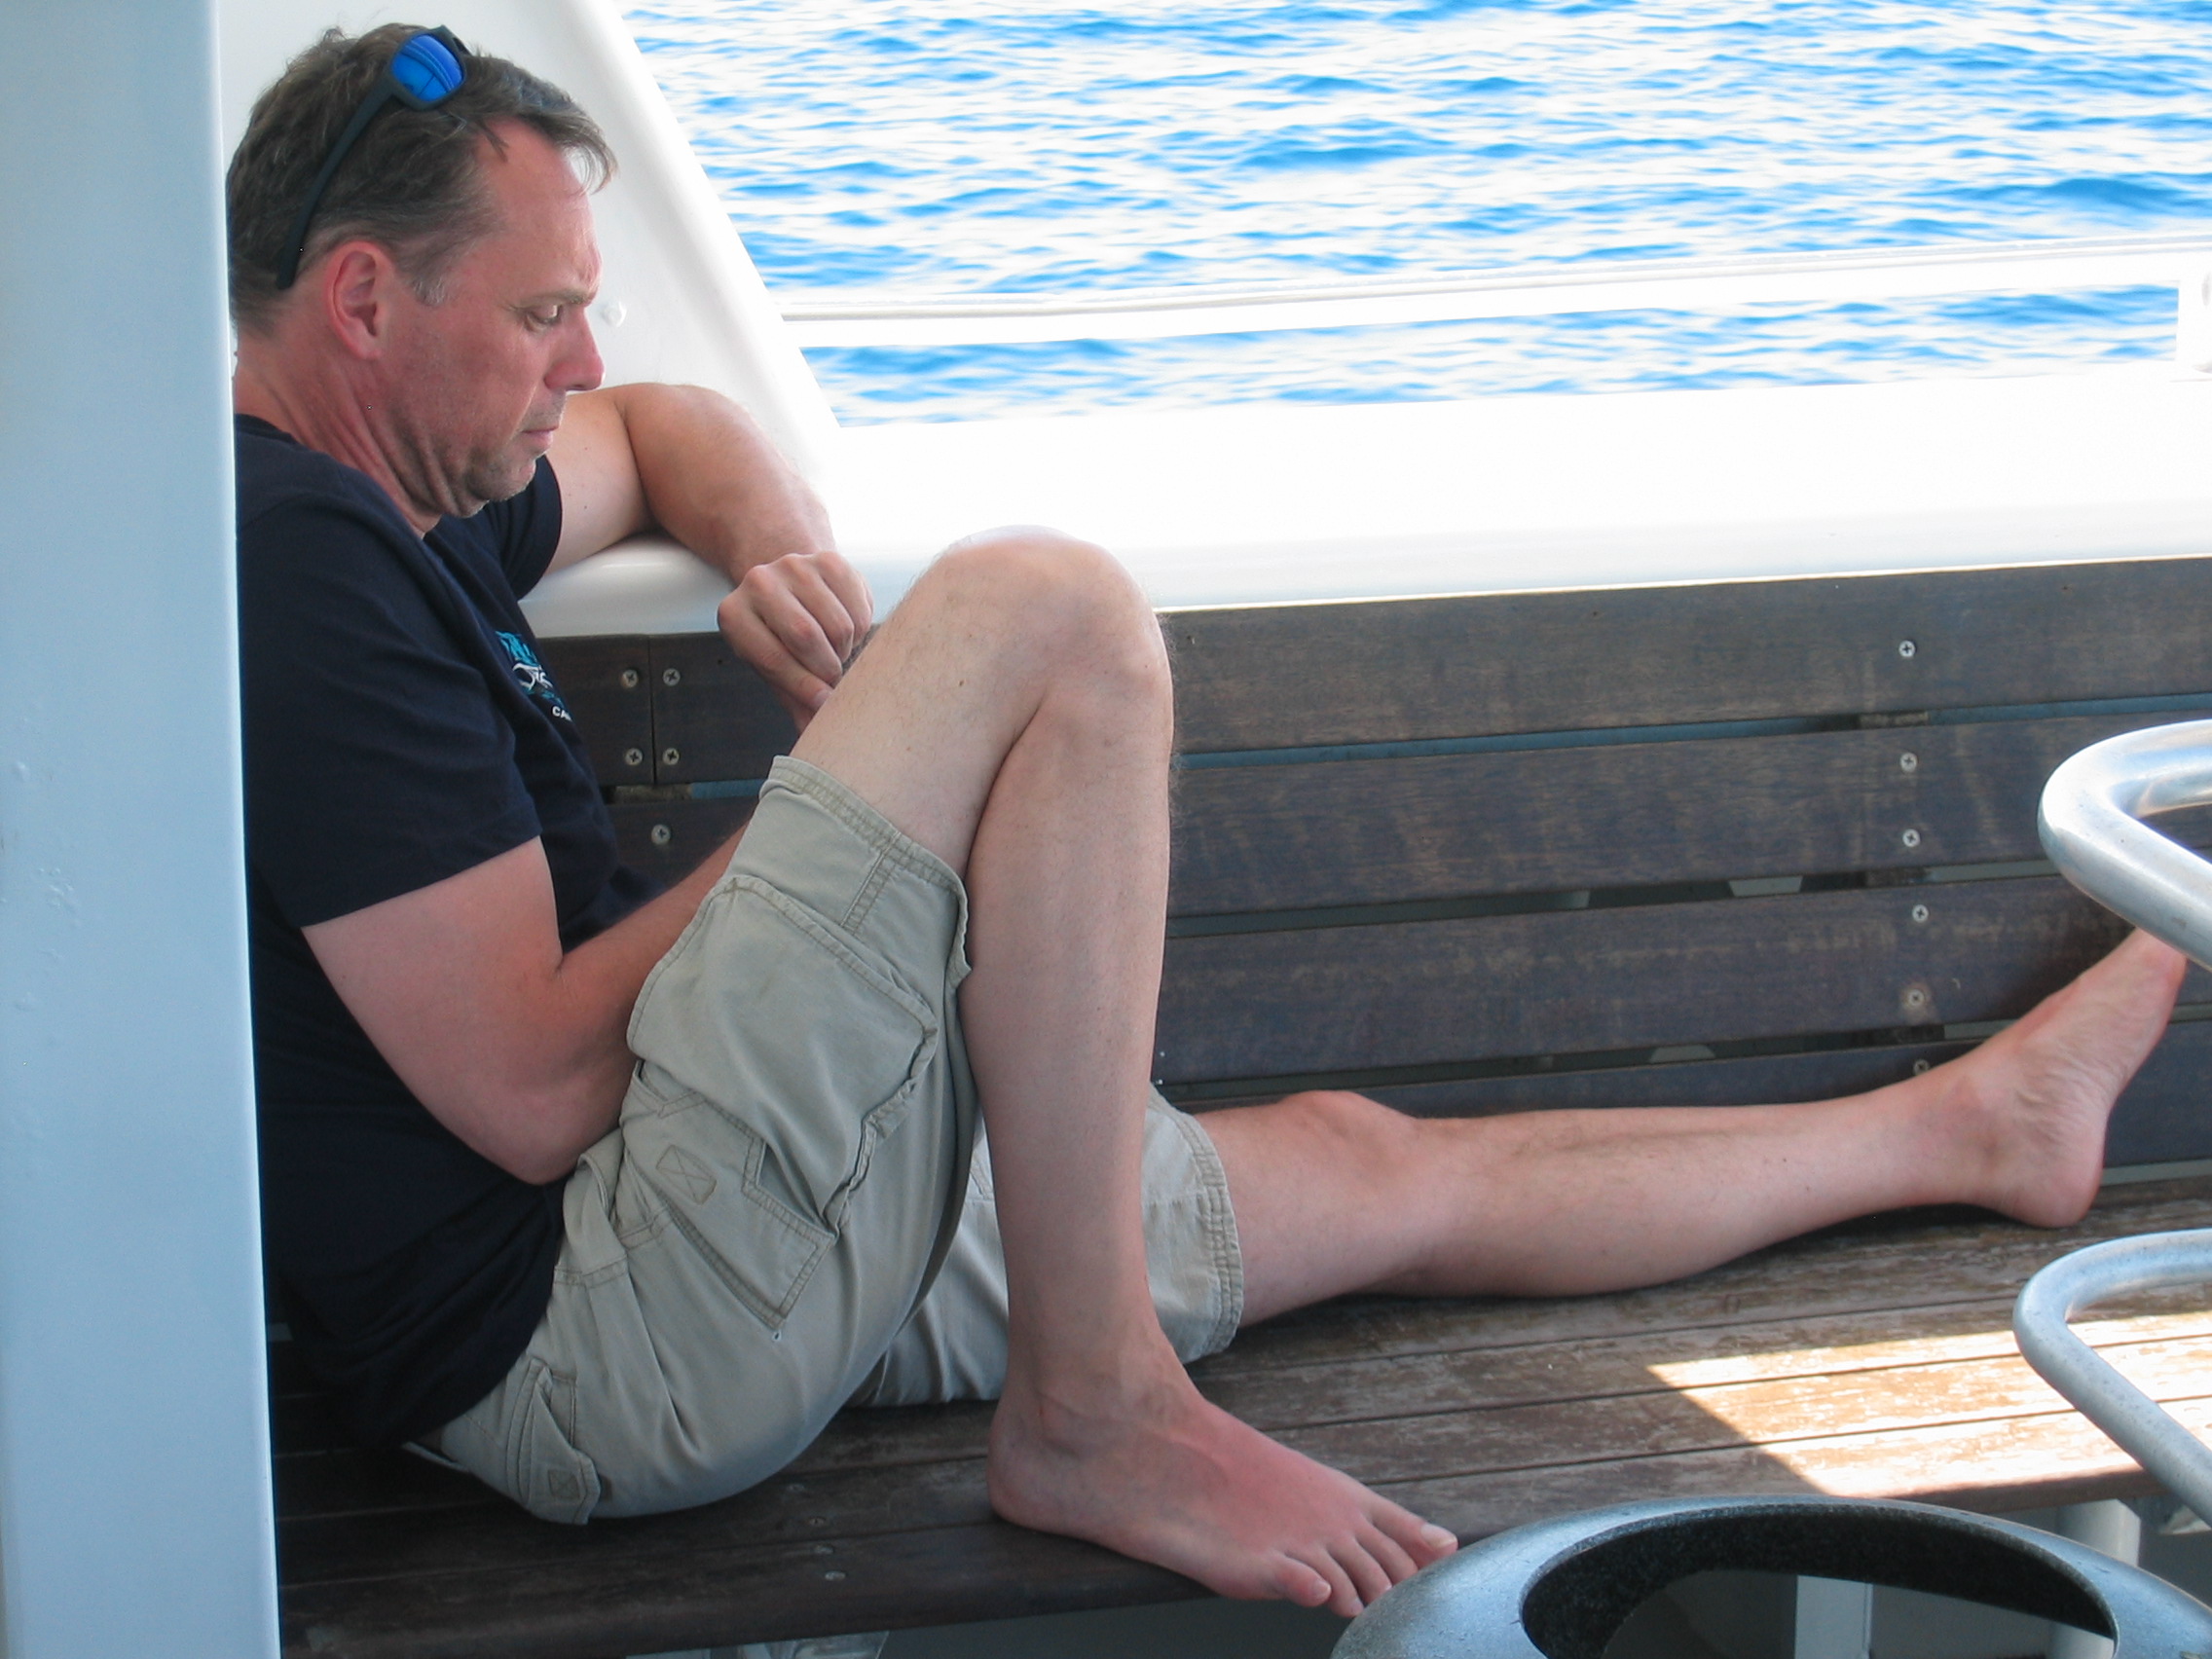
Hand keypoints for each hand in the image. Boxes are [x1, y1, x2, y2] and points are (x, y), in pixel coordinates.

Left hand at [715, 549, 873, 729]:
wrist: (791, 584)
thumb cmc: (779, 636)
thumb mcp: (774, 666)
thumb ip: (792, 699)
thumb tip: (812, 736)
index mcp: (734, 615)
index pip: (772, 659)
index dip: (802, 687)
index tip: (824, 703)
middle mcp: (758, 583)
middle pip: (807, 637)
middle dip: (827, 667)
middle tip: (833, 677)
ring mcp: (794, 566)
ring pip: (838, 624)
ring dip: (844, 648)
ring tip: (835, 651)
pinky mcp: (828, 559)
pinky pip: (858, 608)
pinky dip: (860, 628)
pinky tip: (846, 630)